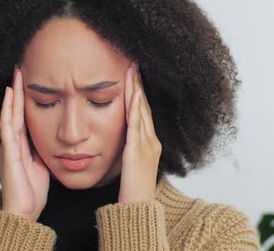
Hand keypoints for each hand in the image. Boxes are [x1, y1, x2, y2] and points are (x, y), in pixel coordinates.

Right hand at [0, 66, 49, 221]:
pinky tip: (11, 93)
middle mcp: (11, 142)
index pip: (24, 115)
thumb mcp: (42, 164)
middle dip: (18, 89)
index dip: (27, 97)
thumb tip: (55, 136)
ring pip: (10, 112)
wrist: (24, 212)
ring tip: (16, 73)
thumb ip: (43, 149)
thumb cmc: (33, 191)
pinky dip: (8, 108)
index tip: (33, 78)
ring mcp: (8, 145)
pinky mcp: (8, 151)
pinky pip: (7, 125)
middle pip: (15, 109)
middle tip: (21, 67)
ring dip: (13, 93)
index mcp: (20, 144)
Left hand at [118, 62, 162, 202]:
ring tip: (132, 71)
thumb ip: (129, 149)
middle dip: (138, 84)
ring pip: (141, 112)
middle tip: (134, 63)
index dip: (138, 91)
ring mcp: (146, 146)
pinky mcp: (137, 152)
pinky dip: (135, 109)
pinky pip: (136, 126)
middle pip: (144, 106)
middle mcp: (151, 141)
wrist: (138, 210)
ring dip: (136, 90)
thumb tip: (123, 139)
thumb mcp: (131, 165)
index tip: (133, 74)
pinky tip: (133, 94)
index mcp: (149, 143)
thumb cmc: (133, 191)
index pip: (143, 111)